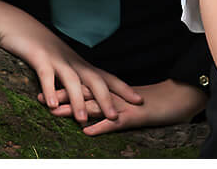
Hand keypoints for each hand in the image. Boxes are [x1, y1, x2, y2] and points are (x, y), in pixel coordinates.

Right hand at [0, 4, 141, 122]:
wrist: (19, 25)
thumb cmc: (41, 47)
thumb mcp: (61, 62)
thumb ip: (74, 77)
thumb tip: (87, 97)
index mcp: (79, 63)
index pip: (105, 76)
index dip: (122, 88)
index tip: (138, 99)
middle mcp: (72, 61)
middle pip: (93, 79)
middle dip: (106, 98)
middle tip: (116, 117)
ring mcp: (56, 58)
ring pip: (71, 80)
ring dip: (77, 100)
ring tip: (83, 119)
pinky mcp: (38, 57)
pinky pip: (45, 74)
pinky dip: (50, 89)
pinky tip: (51, 105)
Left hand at [48, 78, 206, 134]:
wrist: (178, 97)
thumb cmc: (151, 102)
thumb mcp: (125, 102)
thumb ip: (107, 104)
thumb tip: (89, 112)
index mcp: (109, 90)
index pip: (81, 86)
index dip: (61, 87)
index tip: (41, 88)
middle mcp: (112, 95)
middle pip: (82, 93)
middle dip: (60, 95)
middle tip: (38, 98)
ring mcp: (122, 105)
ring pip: (94, 106)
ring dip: (73, 109)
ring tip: (54, 112)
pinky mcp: (133, 116)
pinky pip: (115, 122)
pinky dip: (101, 126)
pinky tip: (87, 131)